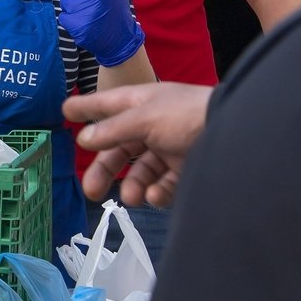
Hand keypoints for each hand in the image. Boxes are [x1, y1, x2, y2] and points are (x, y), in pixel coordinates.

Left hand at [57, 0, 144, 66]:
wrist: (121, 38)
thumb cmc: (115, 7)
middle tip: (88, 3)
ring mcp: (86, 9)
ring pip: (64, 0)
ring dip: (71, 7)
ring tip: (86, 13)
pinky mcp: (78, 25)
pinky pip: (62, 16)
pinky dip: (69, 20)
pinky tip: (82, 22)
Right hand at [63, 82, 211, 206]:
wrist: (236, 131)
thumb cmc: (187, 115)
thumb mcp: (145, 118)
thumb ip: (113, 130)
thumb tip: (83, 138)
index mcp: (142, 104)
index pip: (107, 105)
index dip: (86, 107)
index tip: (64, 112)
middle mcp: (154, 125)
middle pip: (120, 148)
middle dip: (104, 170)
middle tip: (90, 190)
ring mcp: (170, 148)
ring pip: (141, 172)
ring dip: (133, 186)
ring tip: (132, 196)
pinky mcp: (186, 170)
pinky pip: (164, 184)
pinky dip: (158, 192)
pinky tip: (156, 194)